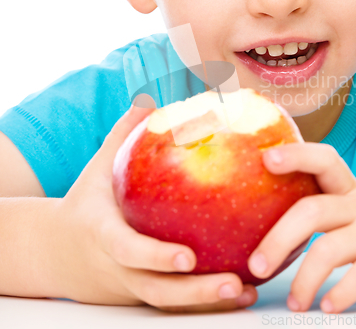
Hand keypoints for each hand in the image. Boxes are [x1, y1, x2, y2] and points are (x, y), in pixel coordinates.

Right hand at [50, 103, 256, 311]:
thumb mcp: (97, 170)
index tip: (187, 257)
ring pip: (170, 303)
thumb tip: (147, 101)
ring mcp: (132, 287)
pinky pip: (176, 303)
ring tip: (247, 292)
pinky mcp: (144, 295)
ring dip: (209, 302)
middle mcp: (119, 269)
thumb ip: (120, 137)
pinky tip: (244, 293)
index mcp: (104, 235)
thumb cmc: (84, 205)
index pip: (128, 250)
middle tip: (234, 281)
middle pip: (157, 291)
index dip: (155, 256)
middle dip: (195, 292)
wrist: (59, 253)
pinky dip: (208, 303)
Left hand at [246, 142, 355, 312]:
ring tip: (294, 304)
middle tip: (255, 267)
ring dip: (304, 279)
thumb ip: (322, 215)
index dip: (295, 155)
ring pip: (330, 248)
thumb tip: (267, 232)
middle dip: (278, 239)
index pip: (323, 160)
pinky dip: (340, 293)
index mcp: (349, 190)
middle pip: (312, 210)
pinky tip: (328, 307)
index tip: (265, 159)